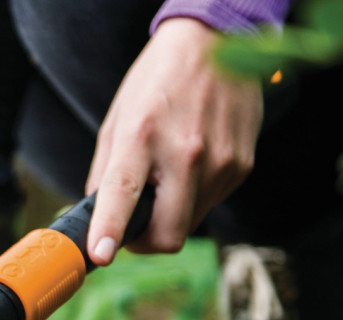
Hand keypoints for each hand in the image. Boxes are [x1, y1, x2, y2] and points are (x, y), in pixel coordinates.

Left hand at [85, 17, 263, 265]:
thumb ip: (105, 175)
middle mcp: (186, 152)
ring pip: (189, 224)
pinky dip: (192, 197)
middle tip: (132, 228)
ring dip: (170, 215)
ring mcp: (220, 161)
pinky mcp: (243, 165)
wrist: (214, 41)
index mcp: (142, 136)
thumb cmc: (155, 82)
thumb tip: (99, 220)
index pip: (123, 192)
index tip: (100, 254)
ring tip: (165, 175)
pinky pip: (210, 203)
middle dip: (146, 242)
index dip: (110, 227)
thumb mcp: (116, 122)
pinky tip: (190, 163)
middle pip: (168, 235)